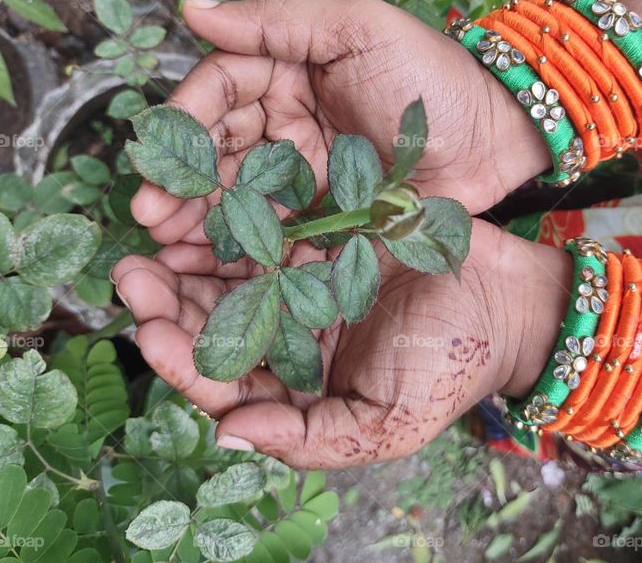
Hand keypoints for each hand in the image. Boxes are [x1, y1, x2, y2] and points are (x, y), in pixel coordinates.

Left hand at [112, 221, 567, 467]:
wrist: (511, 299)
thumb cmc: (453, 364)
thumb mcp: (386, 422)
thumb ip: (308, 438)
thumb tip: (227, 434)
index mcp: (302, 388)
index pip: (227, 381)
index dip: (182, 360)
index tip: (147, 331)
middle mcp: (295, 337)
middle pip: (215, 324)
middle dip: (168, 303)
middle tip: (130, 274)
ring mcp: (307, 283)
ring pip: (232, 274)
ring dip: (189, 257)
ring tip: (152, 231)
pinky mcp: (324, 236)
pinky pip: (269, 228)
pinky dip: (235, 219)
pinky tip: (207, 204)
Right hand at [131, 0, 549, 245]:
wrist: (498, 143)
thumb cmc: (434, 77)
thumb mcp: (360, 28)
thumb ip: (278, 20)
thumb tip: (193, 10)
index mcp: (289, 73)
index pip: (220, 90)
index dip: (186, 120)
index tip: (158, 153)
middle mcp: (288, 125)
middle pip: (218, 152)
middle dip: (180, 183)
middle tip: (149, 216)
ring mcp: (304, 177)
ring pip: (236, 198)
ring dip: (197, 222)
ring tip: (164, 247)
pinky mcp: (324, 223)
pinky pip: (272, 236)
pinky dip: (237, 251)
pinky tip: (203, 267)